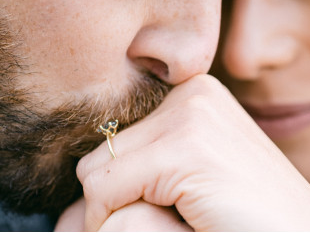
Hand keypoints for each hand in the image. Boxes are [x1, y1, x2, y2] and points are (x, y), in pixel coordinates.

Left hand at [77, 74, 309, 230]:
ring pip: (93, 177)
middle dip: (117, 203)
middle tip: (178, 220)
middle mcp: (191, 91)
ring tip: (185, 222)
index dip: (125, 187)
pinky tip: (189, 226)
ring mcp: (192, 114)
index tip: (166, 203)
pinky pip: (105, 196)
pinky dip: (122, 227)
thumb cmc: (245, 222)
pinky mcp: (189, 148)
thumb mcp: (182, 192)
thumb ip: (126, 188)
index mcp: (193, 95)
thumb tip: (63, 220)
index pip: (113, 139)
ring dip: (120, 218)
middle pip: (98, 156)